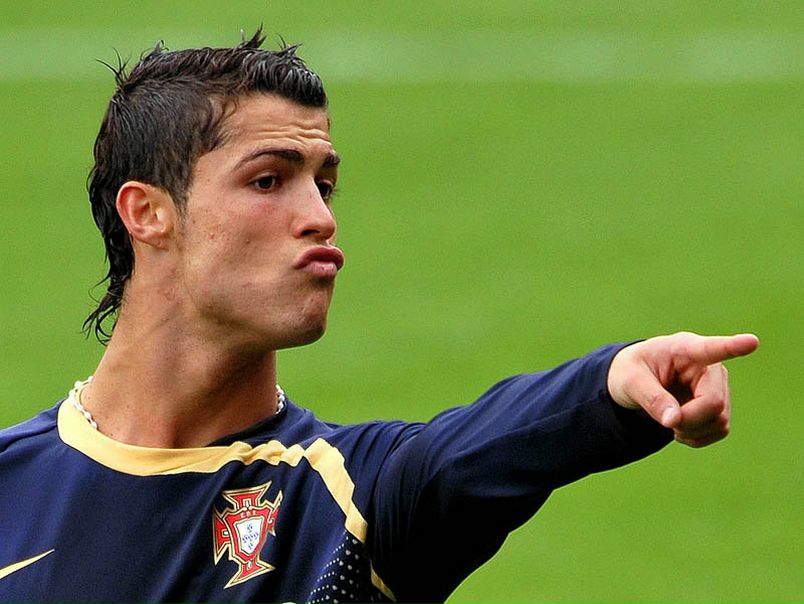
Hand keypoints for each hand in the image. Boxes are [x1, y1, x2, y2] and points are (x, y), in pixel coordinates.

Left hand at [607, 332, 758, 447]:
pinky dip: (697, 437)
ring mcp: (718, 386)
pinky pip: (720, 430)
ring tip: (670, 420)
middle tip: (665, 420)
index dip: (733, 347)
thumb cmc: (631, 372)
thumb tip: (674, 421)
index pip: (712, 348)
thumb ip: (651, 398)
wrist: (635, 382)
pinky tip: (681, 427)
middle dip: (688, 420)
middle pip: (714, 402)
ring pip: (720, 421)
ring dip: (691, 431)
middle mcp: (709, 366)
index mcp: (684, 349)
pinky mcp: (721, 405)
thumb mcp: (630, 381)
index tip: (751, 342)